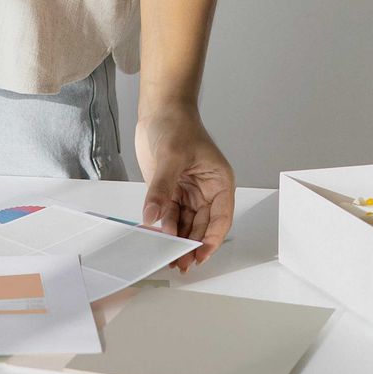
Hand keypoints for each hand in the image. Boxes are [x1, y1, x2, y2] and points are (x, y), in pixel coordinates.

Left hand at [133, 103, 234, 273]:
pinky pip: (169, 214)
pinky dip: (164, 227)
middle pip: (202, 225)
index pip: (220, 218)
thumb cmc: (176, 124)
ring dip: (178, 240)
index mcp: (219, 182)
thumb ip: (161, 188)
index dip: (211, 239)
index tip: (199, 255)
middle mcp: (206, 191)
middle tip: (180, 263)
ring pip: (186, 223)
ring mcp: (188, 192)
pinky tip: (157, 239)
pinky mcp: (171, 191)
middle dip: (192, 245)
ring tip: (169, 258)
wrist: (159, 109)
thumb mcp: (171, 156)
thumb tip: (152, 216)